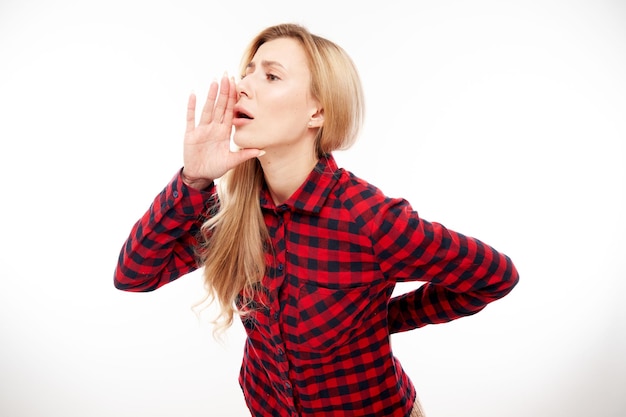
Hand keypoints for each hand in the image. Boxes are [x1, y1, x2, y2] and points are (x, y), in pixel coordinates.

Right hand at [182, 74, 262, 188]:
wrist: (200, 175)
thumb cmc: (216, 167)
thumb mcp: (232, 161)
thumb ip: (246, 154)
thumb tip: (264, 150)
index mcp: (224, 132)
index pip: (230, 111)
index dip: (233, 98)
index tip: (237, 85)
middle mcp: (214, 127)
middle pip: (220, 106)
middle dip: (224, 91)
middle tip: (227, 75)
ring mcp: (202, 129)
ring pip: (207, 109)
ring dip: (211, 96)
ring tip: (215, 81)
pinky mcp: (191, 134)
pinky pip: (191, 118)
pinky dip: (192, 107)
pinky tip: (194, 94)